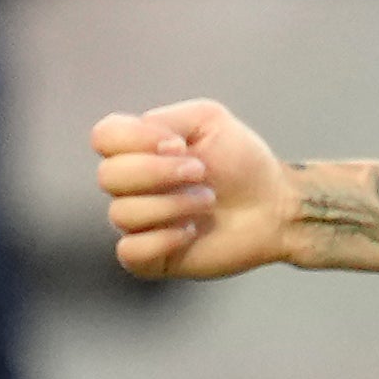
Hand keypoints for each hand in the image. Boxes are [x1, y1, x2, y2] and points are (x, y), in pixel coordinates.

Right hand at [93, 101, 297, 283]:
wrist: (274, 206)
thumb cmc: (242, 162)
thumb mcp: (209, 120)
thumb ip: (166, 119)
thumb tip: (144, 148)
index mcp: (139, 149)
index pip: (104, 137)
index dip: (134, 139)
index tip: (179, 145)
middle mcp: (132, 186)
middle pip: (109, 175)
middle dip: (160, 172)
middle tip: (201, 173)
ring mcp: (139, 223)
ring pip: (123, 213)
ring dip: (173, 204)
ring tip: (207, 202)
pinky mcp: (149, 258)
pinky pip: (130, 250)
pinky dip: (162, 239)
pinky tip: (191, 232)